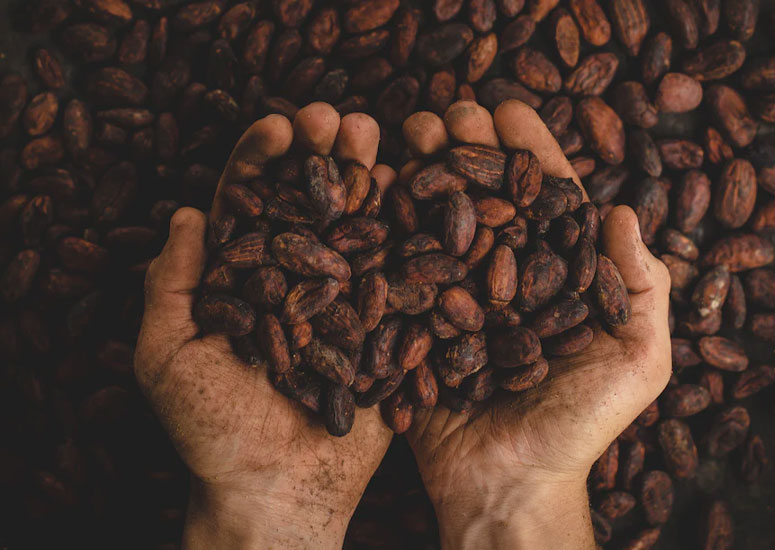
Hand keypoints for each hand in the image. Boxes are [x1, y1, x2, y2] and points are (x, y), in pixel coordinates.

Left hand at [134, 103, 393, 549]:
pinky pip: (399, 275)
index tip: (280, 127)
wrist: (279, 491)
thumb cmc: (211, 432)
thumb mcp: (167, 357)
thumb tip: (187, 213)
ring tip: (384, 139)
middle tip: (340, 119)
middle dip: (324, 157)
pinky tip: (421, 194)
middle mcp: (296, 281)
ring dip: (369, 180)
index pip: (250, 204)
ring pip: (357, 228)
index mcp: (242, 280)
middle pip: (310, 204)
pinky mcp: (383, 327)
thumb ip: (170, 285)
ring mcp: (344, 301)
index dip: (261, 161)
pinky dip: (409, 234)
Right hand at [402, 100, 672, 549]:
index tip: (508, 111)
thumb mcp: (638, 361)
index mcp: (558, 277)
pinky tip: (373, 185)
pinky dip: (386, 224)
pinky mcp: (416, 322)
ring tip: (406, 133)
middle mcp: (505, 278)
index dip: (530, 152)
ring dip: (423, 172)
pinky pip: (400, 267)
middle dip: (467, 149)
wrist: (508, 484)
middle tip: (447, 114)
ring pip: (439, 221)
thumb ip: (643, 287)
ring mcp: (457, 298)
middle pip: (486, 198)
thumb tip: (624, 210)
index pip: (545, 200)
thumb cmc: (580, 426)